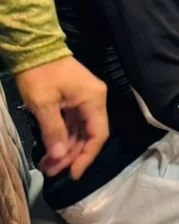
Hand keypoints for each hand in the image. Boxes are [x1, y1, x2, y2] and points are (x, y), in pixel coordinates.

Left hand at [15, 57, 108, 179]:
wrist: (35, 49)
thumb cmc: (41, 75)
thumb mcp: (44, 105)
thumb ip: (54, 132)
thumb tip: (60, 158)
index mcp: (94, 100)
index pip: (98, 135)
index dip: (87, 157)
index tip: (72, 174)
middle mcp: (95, 101)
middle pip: (89, 135)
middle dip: (71, 156)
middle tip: (51, 172)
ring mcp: (86, 100)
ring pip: (80, 132)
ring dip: (66, 149)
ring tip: (47, 166)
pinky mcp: (75, 100)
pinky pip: (73, 124)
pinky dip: (63, 139)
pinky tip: (50, 151)